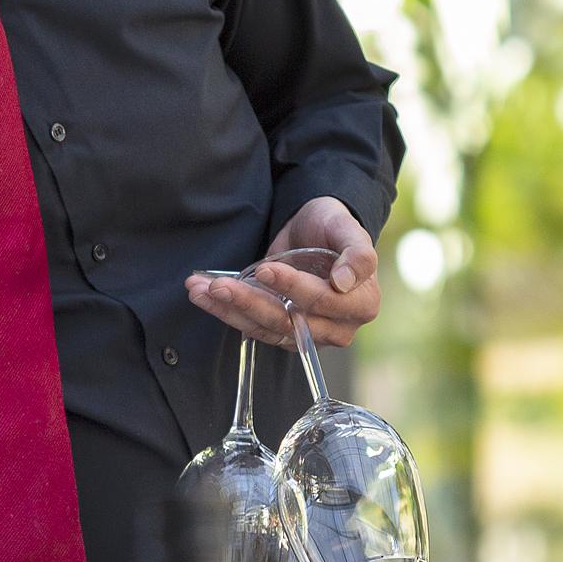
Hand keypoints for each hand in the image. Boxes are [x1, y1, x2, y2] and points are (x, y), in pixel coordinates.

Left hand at [183, 197, 381, 348]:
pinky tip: (202, 294)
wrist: (315, 231)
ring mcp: (307, 334)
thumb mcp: (348, 228)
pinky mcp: (281, 331)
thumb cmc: (334, 227)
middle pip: (289, 321)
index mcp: (361, 304)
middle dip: (250, 302)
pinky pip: (251, 326)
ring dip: (229, 310)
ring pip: (265, 327)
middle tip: (219, 284)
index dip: (293, 287)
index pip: (323, 301)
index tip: (265, 269)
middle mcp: (337, 327)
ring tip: (201, 289)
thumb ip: (357, 252)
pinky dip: (225, 311)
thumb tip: (344, 281)